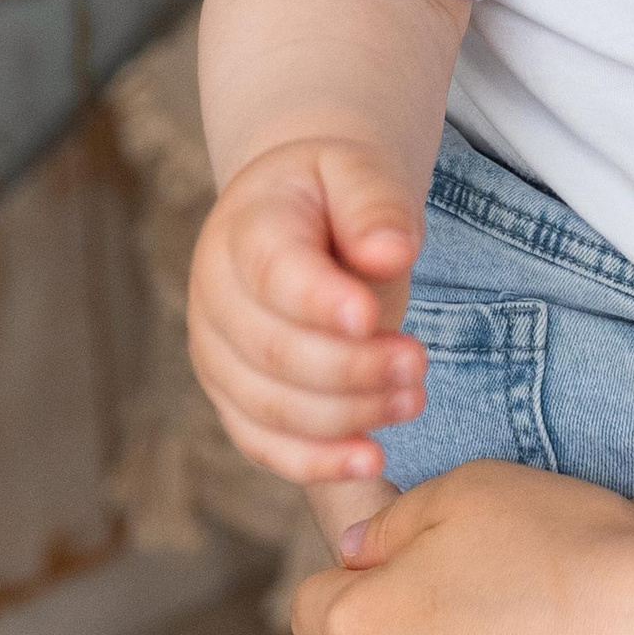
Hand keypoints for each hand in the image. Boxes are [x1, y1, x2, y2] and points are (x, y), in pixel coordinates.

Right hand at [187, 137, 426, 484]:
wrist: (300, 217)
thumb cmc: (335, 195)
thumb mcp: (360, 172)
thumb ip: (375, 205)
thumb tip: (390, 253)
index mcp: (245, 226)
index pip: (271, 272)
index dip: (318, 301)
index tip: (369, 318)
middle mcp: (215, 294)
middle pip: (274, 351)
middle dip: (352, 368)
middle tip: (418, 361)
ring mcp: (217, 354)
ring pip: (272, 408)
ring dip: (348, 415)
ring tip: (413, 397)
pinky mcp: (234, 400)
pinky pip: (265, 446)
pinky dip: (317, 462)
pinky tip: (371, 458)